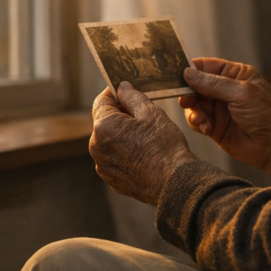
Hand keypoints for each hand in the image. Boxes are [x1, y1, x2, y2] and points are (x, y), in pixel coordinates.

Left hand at [90, 82, 197, 205]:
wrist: (173, 182)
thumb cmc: (164, 146)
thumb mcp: (151, 113)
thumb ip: (132, 96)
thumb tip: (122, 87)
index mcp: (104, 126)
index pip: (100, 101)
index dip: (113, 93)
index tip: (125, 92)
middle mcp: (96, 146)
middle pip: (104, 121)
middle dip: (119, 116)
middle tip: (142, 116)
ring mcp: (103, 165)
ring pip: (108, 141)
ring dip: (121, 135)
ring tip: (145, 138)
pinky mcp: (111, 178)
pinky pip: (113, 158)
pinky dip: (123, 153)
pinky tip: (142, 154)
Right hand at [180, 58, 270, 181]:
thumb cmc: (268, 115)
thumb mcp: (241, 93)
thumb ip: (213, 84)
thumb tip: (188, 73)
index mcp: (235, 75)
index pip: (206, 67)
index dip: (190, 70)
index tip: (175, 75)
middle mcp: (225, 91)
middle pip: (196, 86)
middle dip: (188, 93)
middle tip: (185, 100)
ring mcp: (220, 110)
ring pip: (194, 105)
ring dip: (193, 111)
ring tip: (199, 118)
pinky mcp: (216, 128)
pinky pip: (198, 122)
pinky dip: (197, 123)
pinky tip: (205, 127)